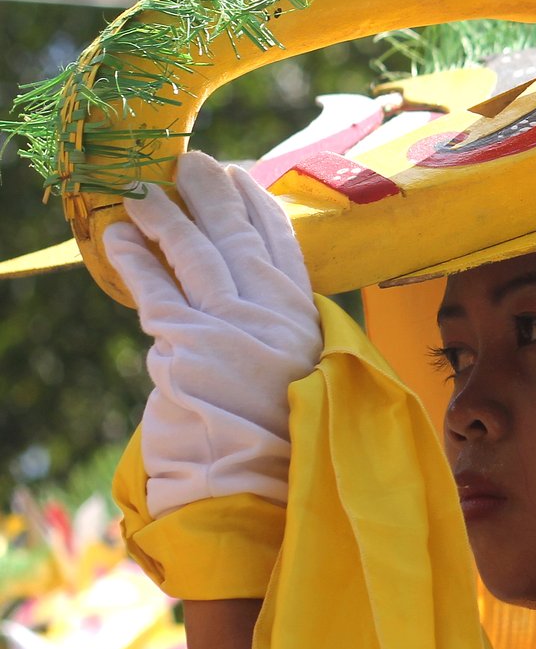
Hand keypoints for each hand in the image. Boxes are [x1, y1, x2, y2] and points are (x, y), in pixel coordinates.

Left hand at [104, 152, 321, 515]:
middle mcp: (272, 315)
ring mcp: (231, 325)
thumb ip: (279, 344)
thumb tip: (258, 319)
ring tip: (143, 191)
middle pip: (239, 239)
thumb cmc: (283, 447)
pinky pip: (155, 288)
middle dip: (215, 196)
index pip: (282, 251)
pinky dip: (136, 260)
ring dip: (166, 218)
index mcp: (304, 322)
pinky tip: (119, 237)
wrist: (261, 487)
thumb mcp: (300, 383)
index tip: (245, 179)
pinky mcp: (188, 342)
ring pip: (194, 254)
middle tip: (194, 161)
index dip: (261, 211)